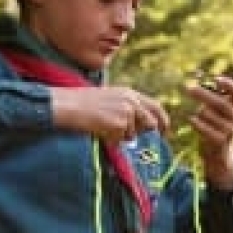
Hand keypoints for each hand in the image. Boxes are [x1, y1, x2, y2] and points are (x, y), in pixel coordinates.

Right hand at [50, 85, 169, 141]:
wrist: (68, 105)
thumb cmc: (85, 104)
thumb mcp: (112, 99)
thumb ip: (129, 109)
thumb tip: (145, 126)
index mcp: (130, 93)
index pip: (156, 107)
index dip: (163, 121)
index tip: (164, 132)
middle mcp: (131, 101)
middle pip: (149, 124)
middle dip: (142, 133)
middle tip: (127, 135)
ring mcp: (126, 112)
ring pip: (133, 134)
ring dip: (120, 136)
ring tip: (103, 126)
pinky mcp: (119, 123)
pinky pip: (120, 139)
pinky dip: (111, 139)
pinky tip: (99, 129)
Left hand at [184, 75, 232, 188]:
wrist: (219, 153)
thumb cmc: (215, 125)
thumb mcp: (218, 110)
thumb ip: (213, 96)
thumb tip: (196, 83)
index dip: (230, 84)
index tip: (216, 79)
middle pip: (221, 103)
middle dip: (203, 95)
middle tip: (188, 88)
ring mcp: (231, 131)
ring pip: (209, 114)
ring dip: (199, 113)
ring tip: (197, 116)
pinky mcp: (221, 142)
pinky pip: (205, 128)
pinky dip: (196, 123)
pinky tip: (191, 120)